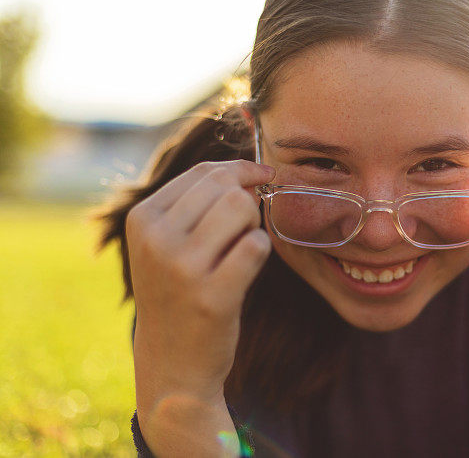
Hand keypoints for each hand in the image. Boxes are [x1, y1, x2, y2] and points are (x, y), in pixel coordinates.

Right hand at [125, 160, 274, 424]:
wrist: (172, 364)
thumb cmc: (177, 293)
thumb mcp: (165, 244)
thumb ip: (197, 203)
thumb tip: (247, 171)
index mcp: (143, 220)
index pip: (203, 172)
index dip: (240, 169)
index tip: (261, 175)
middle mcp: (157, 240)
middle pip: (226, 186)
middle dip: (248, 197)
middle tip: (247, 223)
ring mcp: (183, 269)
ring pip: (242, 209)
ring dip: (253, 224)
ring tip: (240, 249)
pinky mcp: (213, 296)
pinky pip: (256, 246)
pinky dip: (259, 251)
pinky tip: (245, 269)